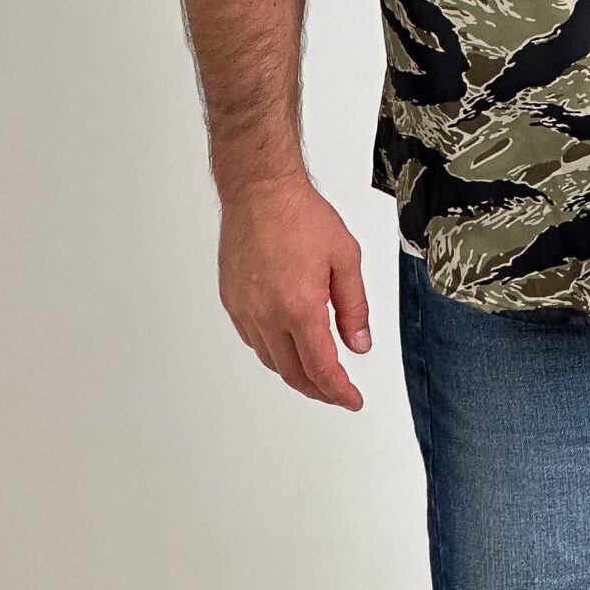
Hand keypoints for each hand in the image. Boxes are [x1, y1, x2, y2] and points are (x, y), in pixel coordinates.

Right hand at [218, 176, 371, 408]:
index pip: (320, 368)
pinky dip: (273, 350)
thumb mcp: (345, 258)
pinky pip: (252, 339)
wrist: (259, 189)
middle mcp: (267, 314)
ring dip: (294, 372)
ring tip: (316, 371)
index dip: (338, 392)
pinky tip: (287, 343)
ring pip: (270, 360)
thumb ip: (354, 307)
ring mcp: (245, 309)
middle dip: (318, 390)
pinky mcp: (231, 300)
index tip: (351, 399)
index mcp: (299, 306)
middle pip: (293, 373)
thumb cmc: (300, 214)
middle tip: (338, 391)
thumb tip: (359, 344)